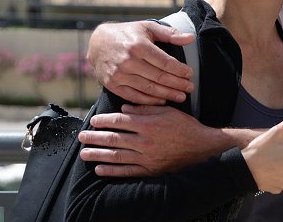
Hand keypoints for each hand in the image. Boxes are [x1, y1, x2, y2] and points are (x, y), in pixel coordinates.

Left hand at [79, 104, 226, 176]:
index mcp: (148, 124)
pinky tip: (100, 169)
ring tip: (84, 153)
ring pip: (116, 156)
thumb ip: (145, 110)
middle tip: (81, 137)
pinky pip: (126, 171)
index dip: (104, 121)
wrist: (201, 146)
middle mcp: (144, 141)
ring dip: (98, 154)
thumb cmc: (184, 126)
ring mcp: (146, 158)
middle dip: (95, 137)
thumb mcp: (167, 111)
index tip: (93, 120)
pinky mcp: (149, 170)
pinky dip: (111, 171)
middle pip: (114, 139)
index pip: (120, 121)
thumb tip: (123, 110)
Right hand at [87, 21, 194, 103]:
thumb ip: (170, 34)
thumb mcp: (148, 28)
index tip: (190, 74)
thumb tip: (190, 38)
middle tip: (190, 88)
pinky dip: (149, 101)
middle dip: (177, 84)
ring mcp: (119, 74)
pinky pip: (134, 96)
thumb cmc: (128, 34)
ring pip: (148, 89)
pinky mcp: (112, 84)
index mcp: (139, 46)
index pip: (165, 62)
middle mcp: (128, 61)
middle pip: (159, 77)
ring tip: (181, 97)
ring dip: (167, 94)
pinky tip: (162, 101)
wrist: (98, 42)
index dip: (180, 70)